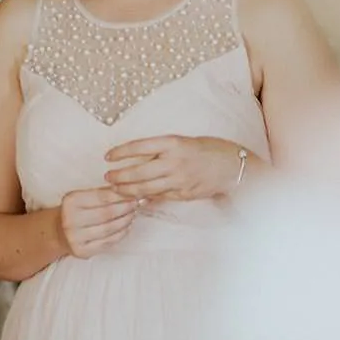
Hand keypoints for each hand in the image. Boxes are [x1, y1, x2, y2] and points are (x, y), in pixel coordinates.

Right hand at [58, 187, 139, 257]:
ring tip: (133, 214)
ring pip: (109, 229)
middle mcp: (70, 220)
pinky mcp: (81, 251)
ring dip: (126, 221)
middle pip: (106, 213)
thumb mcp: (83, 196)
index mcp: (71, 202)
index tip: (133, 193)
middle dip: (126, 208)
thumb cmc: (76, 210)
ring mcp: (75, 238)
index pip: (102, 196)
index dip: (121, 195)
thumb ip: (102, 192)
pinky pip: (107, 242)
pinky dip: (121, 234)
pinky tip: (127, 227)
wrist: (58, 231)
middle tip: (136, 204)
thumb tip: (128, 190)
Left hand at [105, 136, 245, 202]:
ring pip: (146, 188)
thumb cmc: (209, 149)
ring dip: (128, 190)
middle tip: (107, 177)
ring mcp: (179, 179)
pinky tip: (136, 198)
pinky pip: (160, 196)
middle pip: (138, 171)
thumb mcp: (184, 142)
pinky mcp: (184, 193)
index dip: (121, 152)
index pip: (139, 146)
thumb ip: (162, 150)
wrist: (233, 166)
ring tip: (116, 189)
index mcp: (174, 143)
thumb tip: (137, 159)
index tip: (108, 156)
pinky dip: (146, 197)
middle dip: (119, 176)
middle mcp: (175, 161)